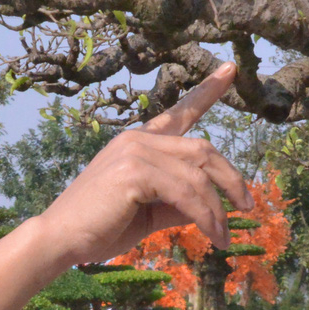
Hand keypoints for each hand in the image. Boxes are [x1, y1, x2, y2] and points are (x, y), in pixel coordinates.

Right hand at [35, 63, 252, 265]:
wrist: (60, 240)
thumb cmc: (100, 228)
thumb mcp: (149, 214)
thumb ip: (178, 205)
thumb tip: (213, 207)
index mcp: (139, 143)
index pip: (180, 112)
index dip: (208, 90)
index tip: (230, 69)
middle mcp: (138, 139)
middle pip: (203, 148)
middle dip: (231, 179)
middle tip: (248, 205)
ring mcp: (135, 151)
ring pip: (198, 174)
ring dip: (218, 209)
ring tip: (224, 236)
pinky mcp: (134, 172)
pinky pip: (185, 193)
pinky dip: (204, 215)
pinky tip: (211, 234)